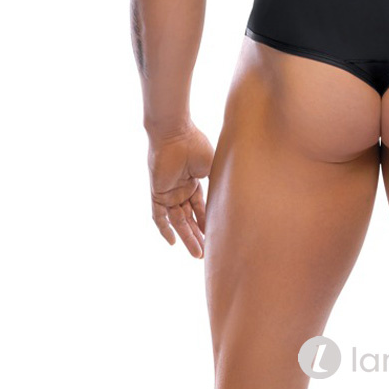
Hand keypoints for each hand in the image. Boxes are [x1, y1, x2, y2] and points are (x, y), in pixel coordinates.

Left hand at [147, 123, 214, 257]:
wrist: (175, 134)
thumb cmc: (195, 145)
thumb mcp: (212, 166)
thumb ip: (217, 183)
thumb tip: (230, 198)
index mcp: (194, 181)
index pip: (200, 207)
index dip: (207, 221)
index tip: (217, 235)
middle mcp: (180, 189)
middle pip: (189, 218)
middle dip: (198, 235)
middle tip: (207, 253)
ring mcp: (169, 192)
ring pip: (178, 221)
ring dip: (187, 237)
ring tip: (198, 253)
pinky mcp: (158, 194)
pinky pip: (158, 216)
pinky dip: (164, 229)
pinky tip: (172, 242)